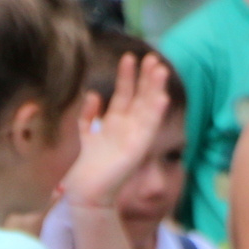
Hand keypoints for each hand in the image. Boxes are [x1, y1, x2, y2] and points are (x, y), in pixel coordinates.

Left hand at [62, 55, 173, 210]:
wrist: (89, 191)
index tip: (129, 57)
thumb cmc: (90, 165)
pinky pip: (149, 127)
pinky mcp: (139, 147)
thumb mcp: (87, 134)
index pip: (124, 93)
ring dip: (154, 89)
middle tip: (152, 57)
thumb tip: (93, 94)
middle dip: (145, 78)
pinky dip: (155, 112)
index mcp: (116, 122)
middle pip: (139, 96)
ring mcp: (135, 135)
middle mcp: (128, 126)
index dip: (127, 76)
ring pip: (147, 107)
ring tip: (160, 70)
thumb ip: (88, 115)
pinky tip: (161, 98)